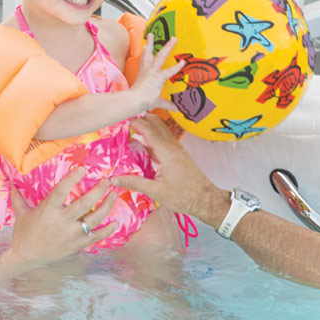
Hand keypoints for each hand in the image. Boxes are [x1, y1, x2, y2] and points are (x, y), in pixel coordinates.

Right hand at [7, 166, 120, 259]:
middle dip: (98, 191)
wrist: (26, 257)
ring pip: (94, 219)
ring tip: (114, 195)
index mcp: (47, 210)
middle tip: (107, 180)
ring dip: (106, 206)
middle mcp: (61, 221)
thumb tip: (10, 180)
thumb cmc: (23, 233)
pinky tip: (116, 223)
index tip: (83, 169)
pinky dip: (107, 231)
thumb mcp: (20, 213)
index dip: (73, 179)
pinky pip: (95, 237)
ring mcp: (71, 234)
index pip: (62, 191)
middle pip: (84, 203)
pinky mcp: (76, 245)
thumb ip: (18, 196)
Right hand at [111, 116, 225, 222]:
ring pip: (162, 132)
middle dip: (143, 119)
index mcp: (167, 152)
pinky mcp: (179, 156)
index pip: (149, 130)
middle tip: (127, 120)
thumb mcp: (156, 191)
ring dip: (148, 128)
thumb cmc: (183, 196)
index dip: (136, 123)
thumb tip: (114, 180)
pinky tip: (144, 147)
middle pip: (157, 125)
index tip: (123, 120)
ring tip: (133, 130)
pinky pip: (164, 142)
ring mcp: (178, 150)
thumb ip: (134, 182)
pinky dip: (153, 139)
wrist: (206, 200)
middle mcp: (173, 147)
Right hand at [128, 35, 181, 114]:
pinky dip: (177, 67)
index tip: (146, 46)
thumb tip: (175, 109)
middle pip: (148, 54)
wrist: (134, 101)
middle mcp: (146, 71)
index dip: (145, 53)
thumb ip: (166, 104)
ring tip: (173, 39)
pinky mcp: (157, 77)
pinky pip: (169, 71)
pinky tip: (183, 62)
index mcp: (142, 75)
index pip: (143, 61)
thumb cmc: (140, 102)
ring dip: (168, 47)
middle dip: (150, 43)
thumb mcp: (155, 102)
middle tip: (151, 34)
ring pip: (160, 56)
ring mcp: (152, 73)